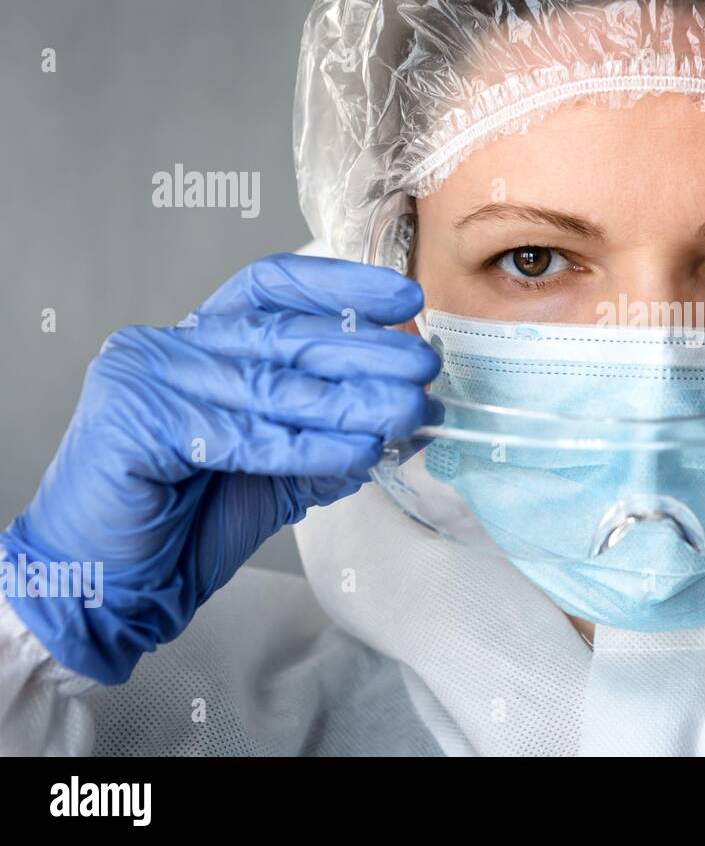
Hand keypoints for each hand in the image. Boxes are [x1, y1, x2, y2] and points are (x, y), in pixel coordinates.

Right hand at [1, 254, 438, 681]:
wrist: (111, 587)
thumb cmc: (185, 525)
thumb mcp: (276, 468)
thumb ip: (326, 434)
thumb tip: (405, 411)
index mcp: (197, 342)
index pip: (271, 288)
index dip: (341, 286)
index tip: (405, 296)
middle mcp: (167, 347)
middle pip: (283, 335)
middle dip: (364, 349)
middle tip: (424, 365)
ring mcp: (144, 378)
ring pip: (270, 385)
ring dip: (351, 399)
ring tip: (408, 411)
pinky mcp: (135, 423)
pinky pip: (241, 433)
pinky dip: (306, 445)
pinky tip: (358, 451)